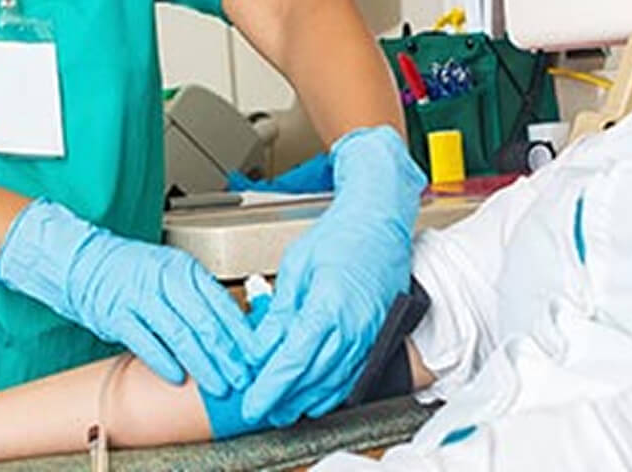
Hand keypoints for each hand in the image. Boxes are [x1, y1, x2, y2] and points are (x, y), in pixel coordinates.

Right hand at [0, 199, 259, 394]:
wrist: (87, 262)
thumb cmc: (135, 272)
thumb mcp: (173, 274)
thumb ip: (200, 298)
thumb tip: (236, 331)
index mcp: (184, 269)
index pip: (221, 303)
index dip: (241, 333)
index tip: (258, 355)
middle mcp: (164, 279)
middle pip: (204, 321)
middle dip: (228, 354)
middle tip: (244, 377)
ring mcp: (140, 296)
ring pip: (179, 334)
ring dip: (202, 364)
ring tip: (218, 385)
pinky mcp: (117, 314)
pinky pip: (145, 341)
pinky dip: (163, 361)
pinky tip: (177, 378)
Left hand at [242, 127, 423, 425]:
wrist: (380, 220)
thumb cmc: (340, 234)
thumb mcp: (296, 266)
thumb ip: (279, 312)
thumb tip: (259, 348)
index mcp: (328, 307)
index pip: (292, 363)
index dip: (269, 389)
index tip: (251, 404)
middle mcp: (353, 328)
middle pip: (312, 381)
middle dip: (284, 401)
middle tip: (260, 410)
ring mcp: (369, 335)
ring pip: (335, 384)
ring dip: (307, 400)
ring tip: (282, 408)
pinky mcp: (378, 337)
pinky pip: (354, 375)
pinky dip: (332, 390)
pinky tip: (315, 394)